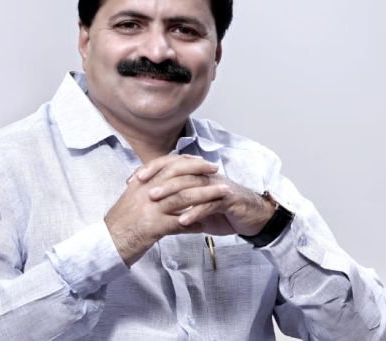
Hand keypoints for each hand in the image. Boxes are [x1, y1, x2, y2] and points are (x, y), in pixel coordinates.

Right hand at [105, 155, 227, 266]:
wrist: (105, 243)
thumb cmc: (120, 223)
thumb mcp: (132, 199)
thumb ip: (148, 188)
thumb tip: (168, 182)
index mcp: (141, 182)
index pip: (168, 163)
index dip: (188, 161)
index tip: (203, 161)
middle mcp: (145, 191)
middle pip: (178, 175)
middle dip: (200, 172)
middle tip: (217, 171)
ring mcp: (149, 209)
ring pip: (184, 198)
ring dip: (206, 195)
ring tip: (222, 195)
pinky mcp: (152, 227)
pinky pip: (179, 224)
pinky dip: (194, 223)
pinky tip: (205, 225)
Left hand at [136, 160, 275, 237]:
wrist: (252, 216)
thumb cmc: (221, 209)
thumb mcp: (196, 203)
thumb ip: (176, 200)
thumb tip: (150, 201)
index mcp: (196, 173)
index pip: (170, 164)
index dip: (152, 169)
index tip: (133, 179)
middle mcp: (205, 175)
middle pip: (179, 170)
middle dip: (158, 177)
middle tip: (140, 185)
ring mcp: (217, 186)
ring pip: (192, 185)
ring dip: (172, 192)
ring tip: (155, 201)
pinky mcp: (228, 199)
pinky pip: (209, 205)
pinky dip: (195, 213)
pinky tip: (182, 221)